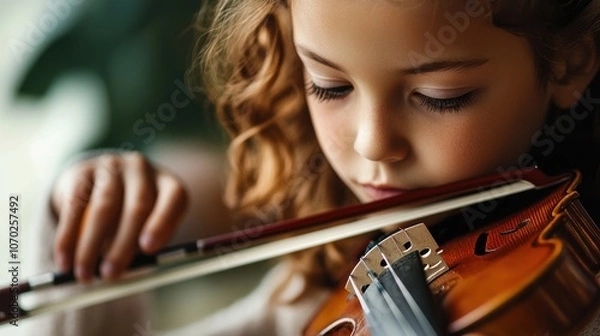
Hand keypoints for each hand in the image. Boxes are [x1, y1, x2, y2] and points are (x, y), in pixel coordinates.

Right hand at [50, 151, 187, 282]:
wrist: (95, 186)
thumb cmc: (131, 219)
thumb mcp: (144, 230)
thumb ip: (141, 248)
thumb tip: (124, 272)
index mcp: (168, 184)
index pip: (174, 198)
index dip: (162, 222)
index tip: (149, 249)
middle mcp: (143, 169)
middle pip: (138, 205)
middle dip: (123, 244)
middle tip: (111, 274)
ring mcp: (112, 166)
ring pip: (104, 207)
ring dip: (92, 246)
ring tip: (85, 274)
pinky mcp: (81, 171)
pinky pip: (74, 206)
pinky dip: (68, 238)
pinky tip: (64, 260)